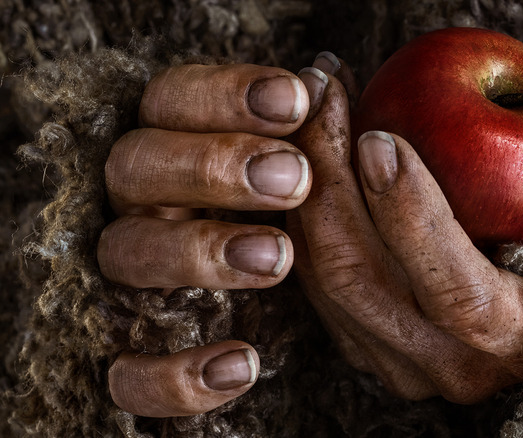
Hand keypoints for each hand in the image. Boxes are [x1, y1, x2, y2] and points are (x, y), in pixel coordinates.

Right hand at [98, 61, 325, 416]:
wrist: (306, 314)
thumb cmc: (307, 225)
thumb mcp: (319, 184)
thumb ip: (319, 142)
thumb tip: (333, 87)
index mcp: (182, 146)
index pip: (171, 98)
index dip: (225, 94)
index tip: (298, 99)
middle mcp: (148, 206)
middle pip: (135, 165)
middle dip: (213, 164)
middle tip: (293, 176)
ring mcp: (136, 279)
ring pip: (124, 253)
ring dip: (197, 251)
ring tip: (278, 258)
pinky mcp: (142, 353)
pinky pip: (129, 374)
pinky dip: (175, 376)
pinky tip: (242, 364)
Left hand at [288, 63, 522, 401]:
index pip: (456, 290)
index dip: (411, 216)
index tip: (379, 135)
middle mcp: (453, 366)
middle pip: (361, 282)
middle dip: (327, 178)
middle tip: (323, 91)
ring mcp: (403, 361)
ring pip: (325, 282)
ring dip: (306, 186)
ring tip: (312, 106)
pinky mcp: (373, 344)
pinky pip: (318, 282)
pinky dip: (308, 212)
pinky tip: (317, 150)